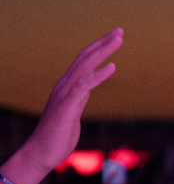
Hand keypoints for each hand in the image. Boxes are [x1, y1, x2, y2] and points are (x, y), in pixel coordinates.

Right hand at [22, 28, 122, 172]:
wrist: (42, 153)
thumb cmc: (58, 135)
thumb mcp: (73, 112)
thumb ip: (79, 98)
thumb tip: (86, 91)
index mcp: (67, 87)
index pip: (83, 61)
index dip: (98, 48)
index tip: (114, 38)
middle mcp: (64, 85)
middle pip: (85, 57)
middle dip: (103, 43)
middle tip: (120, 31)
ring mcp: (65, 94)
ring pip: (85, 66)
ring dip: (103, 52)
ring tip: (119, 40)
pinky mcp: (68, 106)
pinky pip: (84, 86)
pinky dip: (99, 75)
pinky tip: (112, 67)